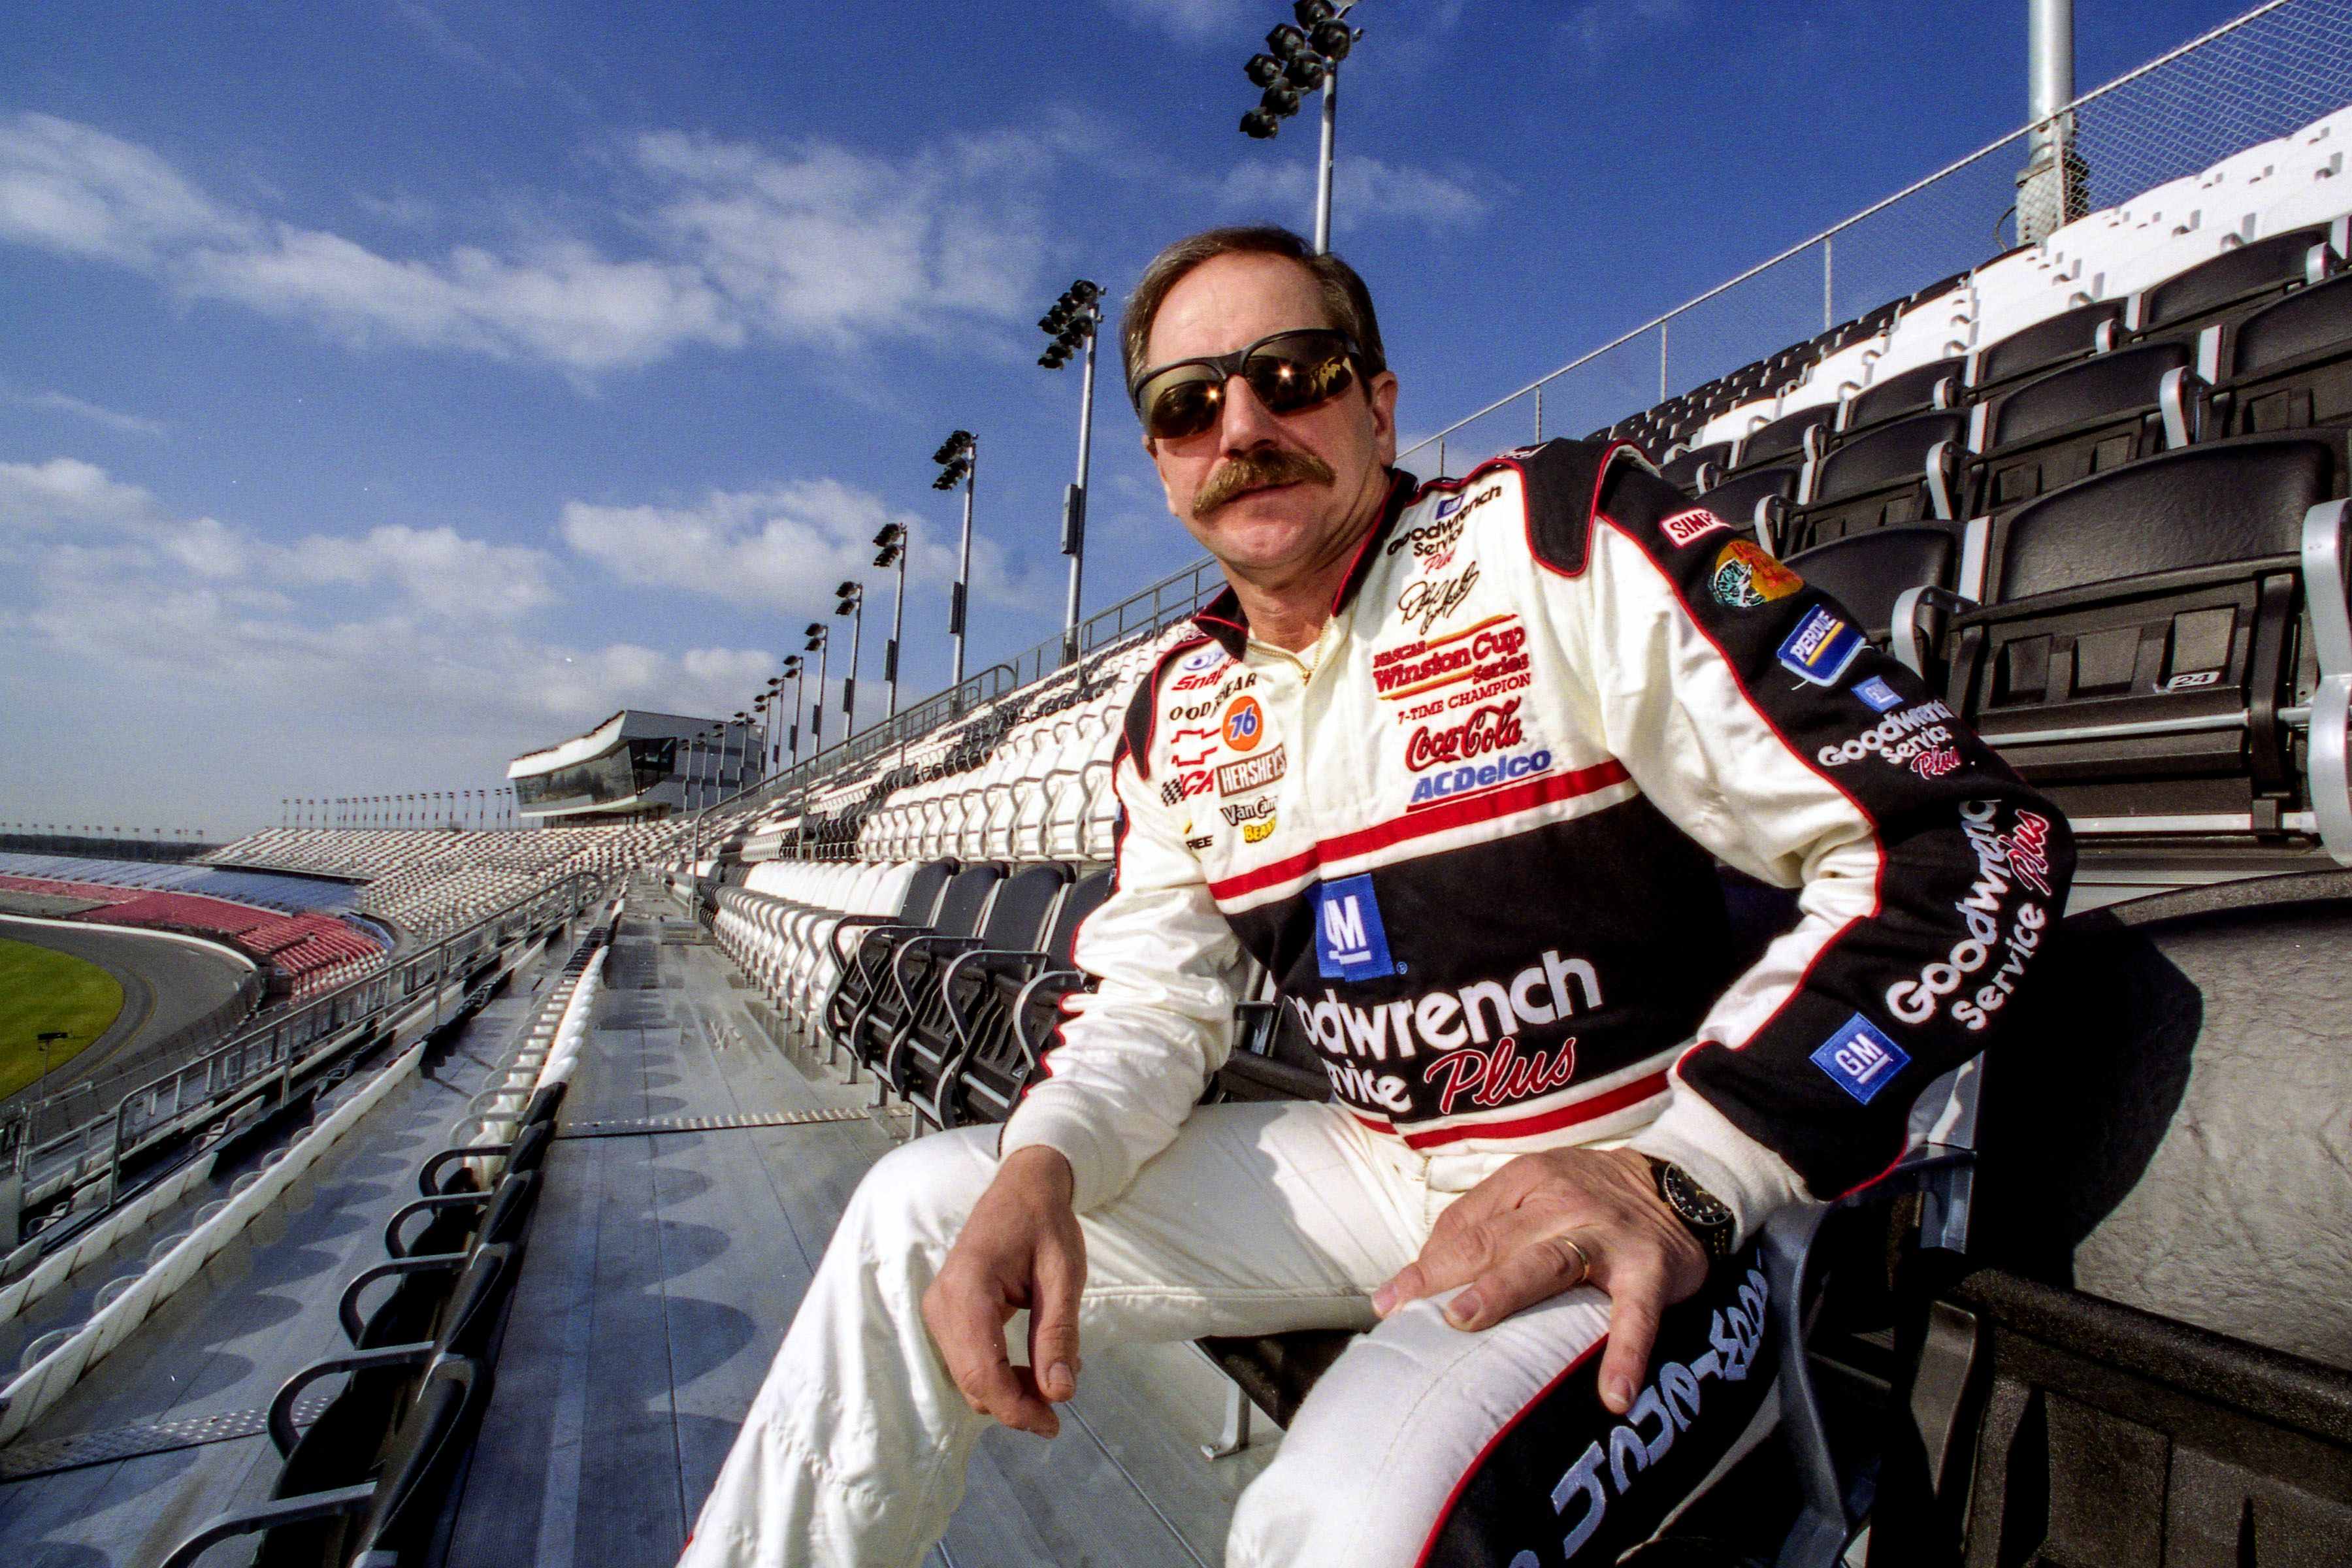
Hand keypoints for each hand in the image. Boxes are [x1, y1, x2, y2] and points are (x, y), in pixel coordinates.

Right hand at [920, 1145, 1087, 1436]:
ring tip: (1053, 1376)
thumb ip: (1059, 1334)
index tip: (1052, 1425)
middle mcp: (941, 1303)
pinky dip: (998, 1375)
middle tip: (1061, 1405)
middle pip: (972, 1382)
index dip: (1016, 1409)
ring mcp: (938, 1309)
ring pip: (968, 1378)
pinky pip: (967, 1362)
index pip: (981, 1372)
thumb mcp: (1063, 1275)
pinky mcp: (946, 1314)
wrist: (1023, 1187)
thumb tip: (1060, 1394)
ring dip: (1009, 1391)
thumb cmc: (1046, 1224)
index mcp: (967, 1289)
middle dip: (1016, 1404)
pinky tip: (1031, 1365)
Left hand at [1370, 1146, 1707, 1413]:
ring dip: (1504, 1292)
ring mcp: (1606, 1235)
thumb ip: (1484, 1222)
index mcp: (1525, 1181)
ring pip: (1547, 1262)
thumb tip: (1425, 1270)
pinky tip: (1613, 1394)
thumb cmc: (1587, 1199)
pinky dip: (1626, 1352)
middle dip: (1446, 1274)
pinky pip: (1636, 1314)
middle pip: (1492, 1240)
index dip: (1424, 1265)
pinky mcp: (1650, 1268)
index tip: (1388, 1304)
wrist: (1679, 1187)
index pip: (1464, 1225)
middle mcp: (1560, 1202)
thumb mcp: (1534, 1190)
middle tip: (1407, 1312)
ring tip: (1465, 1324)